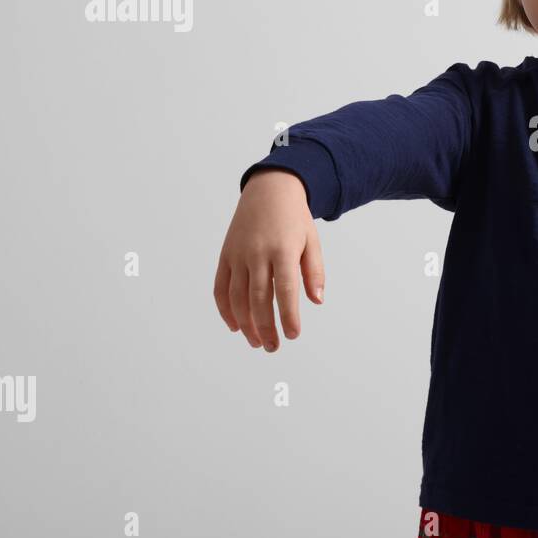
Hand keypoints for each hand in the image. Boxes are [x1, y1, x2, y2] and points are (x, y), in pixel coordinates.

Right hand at [213, 168, 324, 351]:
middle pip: (258, 298)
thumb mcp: (312, 241)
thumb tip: (316, 301)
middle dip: (265, 327)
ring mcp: (238, 254)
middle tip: (273, 347)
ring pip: (237, 296)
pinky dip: (225, 309)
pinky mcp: (225, 255)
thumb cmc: (294, 219)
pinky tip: (235, 326)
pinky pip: (220, 287)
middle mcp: (257, 252)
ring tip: (257, 342)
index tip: (293, 335)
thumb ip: (314, 272)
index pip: (285, 290)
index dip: (288, 316)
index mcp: (283, 249)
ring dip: (245, 323)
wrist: (269, 190)